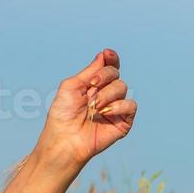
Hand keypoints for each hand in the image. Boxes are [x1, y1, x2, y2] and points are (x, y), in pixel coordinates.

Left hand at [36, 48, 137, 171]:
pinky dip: (118, 106)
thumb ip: (89, 71)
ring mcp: (115, 106)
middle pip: (115, 73)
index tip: (107, 54)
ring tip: (94, 106)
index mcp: (93, 84)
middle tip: (91, 86)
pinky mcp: (123, 120)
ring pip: (122, 87)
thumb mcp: (71, 87)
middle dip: (103, 76)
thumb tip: (103, 55)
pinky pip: (130, 105)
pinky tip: (105, 113)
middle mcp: (106, 93)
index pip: (108, 66)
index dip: (111, 58)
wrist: (65, 138)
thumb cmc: (63, 114)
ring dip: (106, 94)